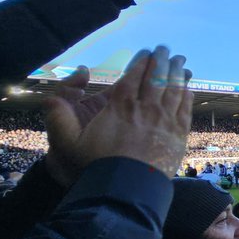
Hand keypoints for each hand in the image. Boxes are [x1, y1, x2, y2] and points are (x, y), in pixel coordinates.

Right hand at [46, 46, 192, 178]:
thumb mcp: (67, 142)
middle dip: (161, 60)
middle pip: (157, 77)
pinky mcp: (178, 136)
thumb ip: (57, 117)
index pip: (134, 75)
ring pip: (174, 90)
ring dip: (177, 72)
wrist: (126, 189)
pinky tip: (188, 87)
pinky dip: (187, 95)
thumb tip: (50, 98)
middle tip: (164, 49)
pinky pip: (185, 109)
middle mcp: (145, 110)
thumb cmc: (96, 165)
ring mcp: (164, 122)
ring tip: (179, 61)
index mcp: (121, 106)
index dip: (141, 61)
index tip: (146, 52)